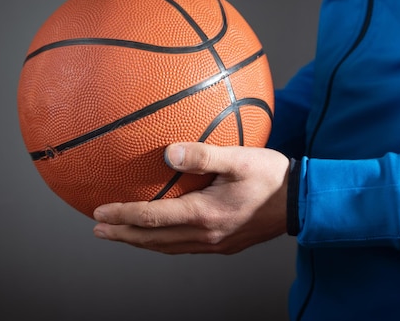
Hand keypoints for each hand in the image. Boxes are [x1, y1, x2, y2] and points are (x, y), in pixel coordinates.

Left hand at [92, 142, 289, 253]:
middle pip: (154, 239)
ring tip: (119, 235)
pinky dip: (162, 243)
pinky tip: (157, 237)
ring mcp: (214, 243)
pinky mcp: (223, 245)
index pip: (153, 218)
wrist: (300, 202)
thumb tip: (167, 152)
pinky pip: (183, 248)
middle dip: (123, 234)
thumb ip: (203, 155)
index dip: (123, 215)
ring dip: (139, 242)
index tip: (99, 212)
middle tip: (98, 230)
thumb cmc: (271, 176)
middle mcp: (206, 234)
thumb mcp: (239, 159)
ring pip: (167, 247)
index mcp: (205, 214)